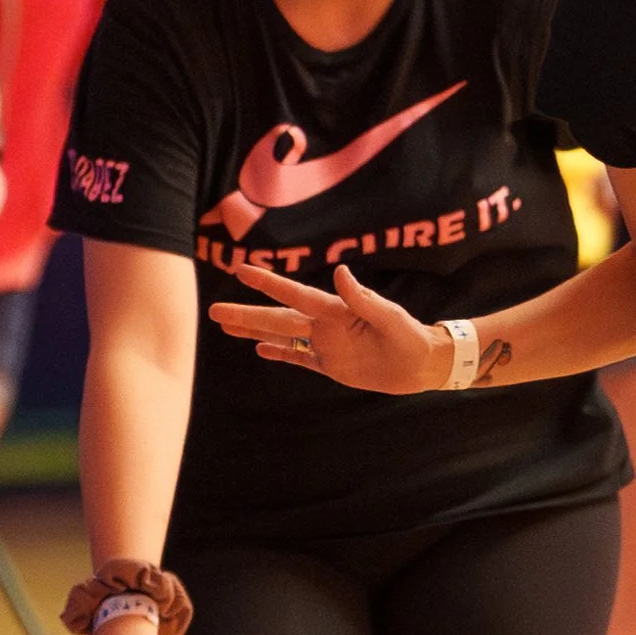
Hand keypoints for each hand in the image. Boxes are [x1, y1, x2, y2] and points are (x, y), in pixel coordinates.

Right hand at [205, 259, 446, 392]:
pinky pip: (297, 357)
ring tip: (225, 325)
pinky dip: (277, 353)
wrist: (422, 364)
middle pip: (277, 318)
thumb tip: (340, 272)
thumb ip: (363, 298)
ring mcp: (324, 344)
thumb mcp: (389, 317)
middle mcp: (324, 324)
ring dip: (253, 330)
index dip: (268, 283)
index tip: (241, 270)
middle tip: (213, 310)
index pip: (295, 294)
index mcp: (336, 310)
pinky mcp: (329, 364)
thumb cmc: (410, 336)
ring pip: (280, 335)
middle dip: (246, 313)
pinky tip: (257, 348)